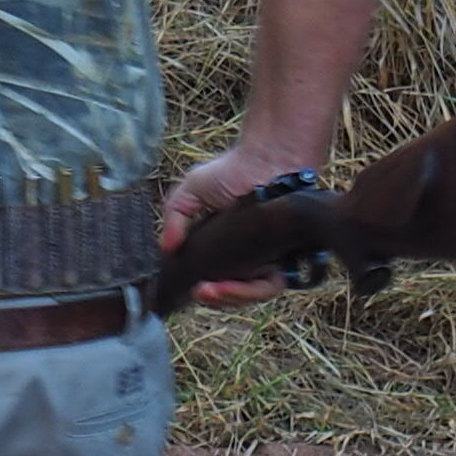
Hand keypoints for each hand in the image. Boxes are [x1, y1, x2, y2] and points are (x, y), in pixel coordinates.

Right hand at [159, 140, 309, 309]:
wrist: (269, 157)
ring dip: (231, 297)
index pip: (215, 280)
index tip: (189, 287)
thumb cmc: (233, 169)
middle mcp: (251, 259)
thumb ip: (175, 216)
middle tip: (199, 291)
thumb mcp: (191, 191)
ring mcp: (271, 260)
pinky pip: (272, 284)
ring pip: (253, 294)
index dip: (203, 289)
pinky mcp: (289, 258)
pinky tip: (231, 284)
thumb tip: (165, 247)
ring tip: (212, 291)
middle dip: (215, 298)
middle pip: (233, 293)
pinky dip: (251, 289)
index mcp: (228, 249)